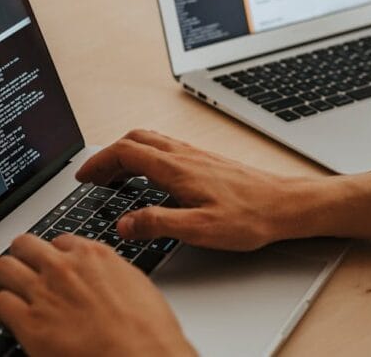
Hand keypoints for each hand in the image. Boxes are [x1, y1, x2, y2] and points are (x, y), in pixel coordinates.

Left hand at [0, 234, 195, 356]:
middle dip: (24, 258)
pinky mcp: (30, 323)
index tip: (54, 267)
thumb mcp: (134, 283)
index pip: (58, 240)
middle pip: (23, 245)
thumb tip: (97, 274)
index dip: (55, 256)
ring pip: (3, 268)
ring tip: (15, 294)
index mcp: (92, 255)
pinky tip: (16, 319)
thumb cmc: (148, 331)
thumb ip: (107, 271)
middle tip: (26, 273)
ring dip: (9, 280)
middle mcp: (64, 268)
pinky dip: (5, 310)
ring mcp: (44, 293)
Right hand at [75, 130, 331, 250]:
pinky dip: (145, 157)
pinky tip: (150, 177)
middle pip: (134, 140)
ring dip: (126, 153)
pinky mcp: (205, 161)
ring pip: (150, 142)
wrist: (286, 205)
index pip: (125, 152)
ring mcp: (195, 156)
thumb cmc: (250, 217)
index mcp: (177, 168)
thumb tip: (124, 224)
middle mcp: (184, 155)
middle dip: (108, 155)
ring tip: (114, 176)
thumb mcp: (200, 229)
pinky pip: (165, 149)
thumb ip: (158, 223)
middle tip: (94, 176)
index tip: (84, 176)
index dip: (99, 162)